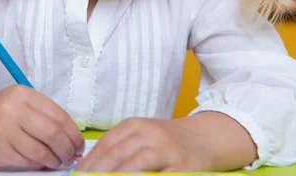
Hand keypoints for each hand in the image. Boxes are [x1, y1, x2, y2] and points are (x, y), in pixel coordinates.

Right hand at [0, 85, 84, 169]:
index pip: (59, 115)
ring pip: (42, 150)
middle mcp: (13, 109)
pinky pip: (28, 160)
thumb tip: (72, 139)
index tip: (79, 144)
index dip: (74, 133)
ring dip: (56, 160)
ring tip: (59, 162)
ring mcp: (4, 129)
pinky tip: (44, 163)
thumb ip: (44, 115)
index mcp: (23, 94)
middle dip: (68, 149)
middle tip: (72, 156)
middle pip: (53, 133)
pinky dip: (40, 164)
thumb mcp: (19, 103)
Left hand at [77, 113, 256, 172]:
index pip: (105, 145)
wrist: (207, 138)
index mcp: (135, 125)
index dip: (89, 164)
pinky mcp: (182, 169)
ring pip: (134, 168)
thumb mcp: (142, 135)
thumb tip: (88, 168)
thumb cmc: (168, 141)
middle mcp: (150, 135)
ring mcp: (167, 151)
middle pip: (116, 157)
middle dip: (97, 174)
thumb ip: (118, 148)